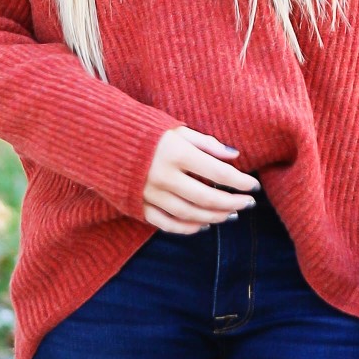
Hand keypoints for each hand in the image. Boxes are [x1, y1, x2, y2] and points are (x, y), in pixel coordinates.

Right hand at [142, 128, 257, 234]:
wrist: (104, 140)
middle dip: (232, 203)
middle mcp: (164, 176)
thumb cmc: (146, 131)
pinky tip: (204, 225)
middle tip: (248, 203)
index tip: (254, 185)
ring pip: (190, 214)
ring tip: (231, 215)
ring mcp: (150, 194)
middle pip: (207, 198)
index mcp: (176, 153)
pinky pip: (167, 224)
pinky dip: (187, 228)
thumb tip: (234, 156)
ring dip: (214, 217)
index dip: (240, 181)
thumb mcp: (177, 130)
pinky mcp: (138, 206)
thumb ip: (206, 143)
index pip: (218, 173)